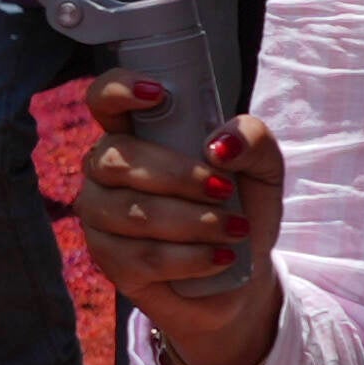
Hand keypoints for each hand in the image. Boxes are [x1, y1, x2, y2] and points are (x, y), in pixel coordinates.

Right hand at [67, 80, 287, 364]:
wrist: (239, 274)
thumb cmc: (241, 208)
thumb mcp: (263, 168)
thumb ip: (252, 140)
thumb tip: (218, 145)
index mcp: (137, 133)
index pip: (104, 98)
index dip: (118, 89)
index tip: (158, 94)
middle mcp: (106, 170)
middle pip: (117, 159)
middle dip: (178, 176)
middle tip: (224, 191)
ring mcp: (100, 215)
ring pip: (132, 212)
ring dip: (193, 223)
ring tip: (234, 231)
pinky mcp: (109, 261)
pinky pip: (143, 256)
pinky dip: (191, 259)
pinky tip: (218, 258)